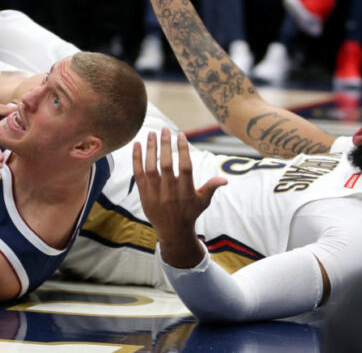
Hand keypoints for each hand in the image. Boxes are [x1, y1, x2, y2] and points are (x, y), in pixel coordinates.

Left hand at [133, 128, 226, 259]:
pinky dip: (136, 159)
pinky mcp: (144, 194)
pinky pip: (138, 174)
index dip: (183, 150)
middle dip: (165, 145)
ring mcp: (155, 193)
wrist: (172, 232)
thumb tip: (225, 179)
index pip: (185, 167)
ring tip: (151, 134)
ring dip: (150, 149)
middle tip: (165, 129)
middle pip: (166, 165)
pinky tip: (136, 144)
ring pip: (151, 168)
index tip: (181, 135)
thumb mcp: (203, 202)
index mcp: (186, 192)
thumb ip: (211, 187)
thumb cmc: (190, 213)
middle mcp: (170, 192)